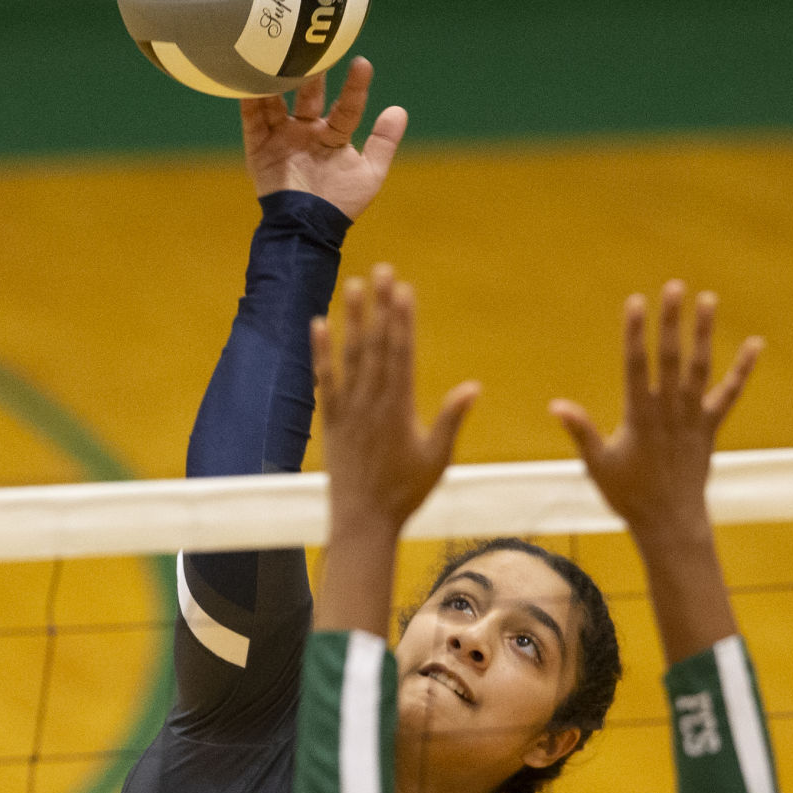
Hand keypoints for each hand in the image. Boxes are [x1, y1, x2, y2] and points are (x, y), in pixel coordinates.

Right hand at [240, 57, 406, 219]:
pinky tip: (248, 81)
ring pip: (278, 102)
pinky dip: (249, 101)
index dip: (355, 87)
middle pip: (309, 96)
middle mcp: (307, 130)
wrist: (305, 230)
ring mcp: (281, 136)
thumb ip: (383, 144)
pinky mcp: (258, 146)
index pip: (346, 107)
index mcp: (333, 135)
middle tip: (315, 51)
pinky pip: (252, 120)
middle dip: (312, 77)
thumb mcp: (369, 175)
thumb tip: (399, 109)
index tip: (362, 64)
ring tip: (280, 56)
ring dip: (279, 81)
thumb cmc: (340, 205)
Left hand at [312, 266, 479, 537]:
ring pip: (350, 355)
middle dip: (381, 306)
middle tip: (383, 270)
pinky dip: (320, 352)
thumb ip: (452, 420)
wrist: (363, 521)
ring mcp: (348, 409)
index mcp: (400, 408)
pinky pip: (324, 380)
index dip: (403, 319)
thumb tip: (473, 387)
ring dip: (353, 319)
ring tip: (354, 284)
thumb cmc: (406, 493)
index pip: (402, 353)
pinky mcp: (331, 420)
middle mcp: (372, 402)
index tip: (405, 290)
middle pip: (377, 345)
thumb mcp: (438, 459)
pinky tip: (319, 324)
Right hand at [549, 282, 762, 544]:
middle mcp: (669, 411)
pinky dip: (743, 370)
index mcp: (639, 417)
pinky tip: (755, 344)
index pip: (636, 366)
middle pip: (670, 358)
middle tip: (674, 286)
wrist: (670, 522)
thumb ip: (581, 432)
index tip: (636, 302)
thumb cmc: (629, 496)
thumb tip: (556, 405)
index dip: (635, 333)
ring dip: (704, 333)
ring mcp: (693, 417)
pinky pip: (730, 394)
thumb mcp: (597, 465)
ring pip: (700, 367)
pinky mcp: (710, 427)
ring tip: (708, 299)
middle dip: (672, 321)